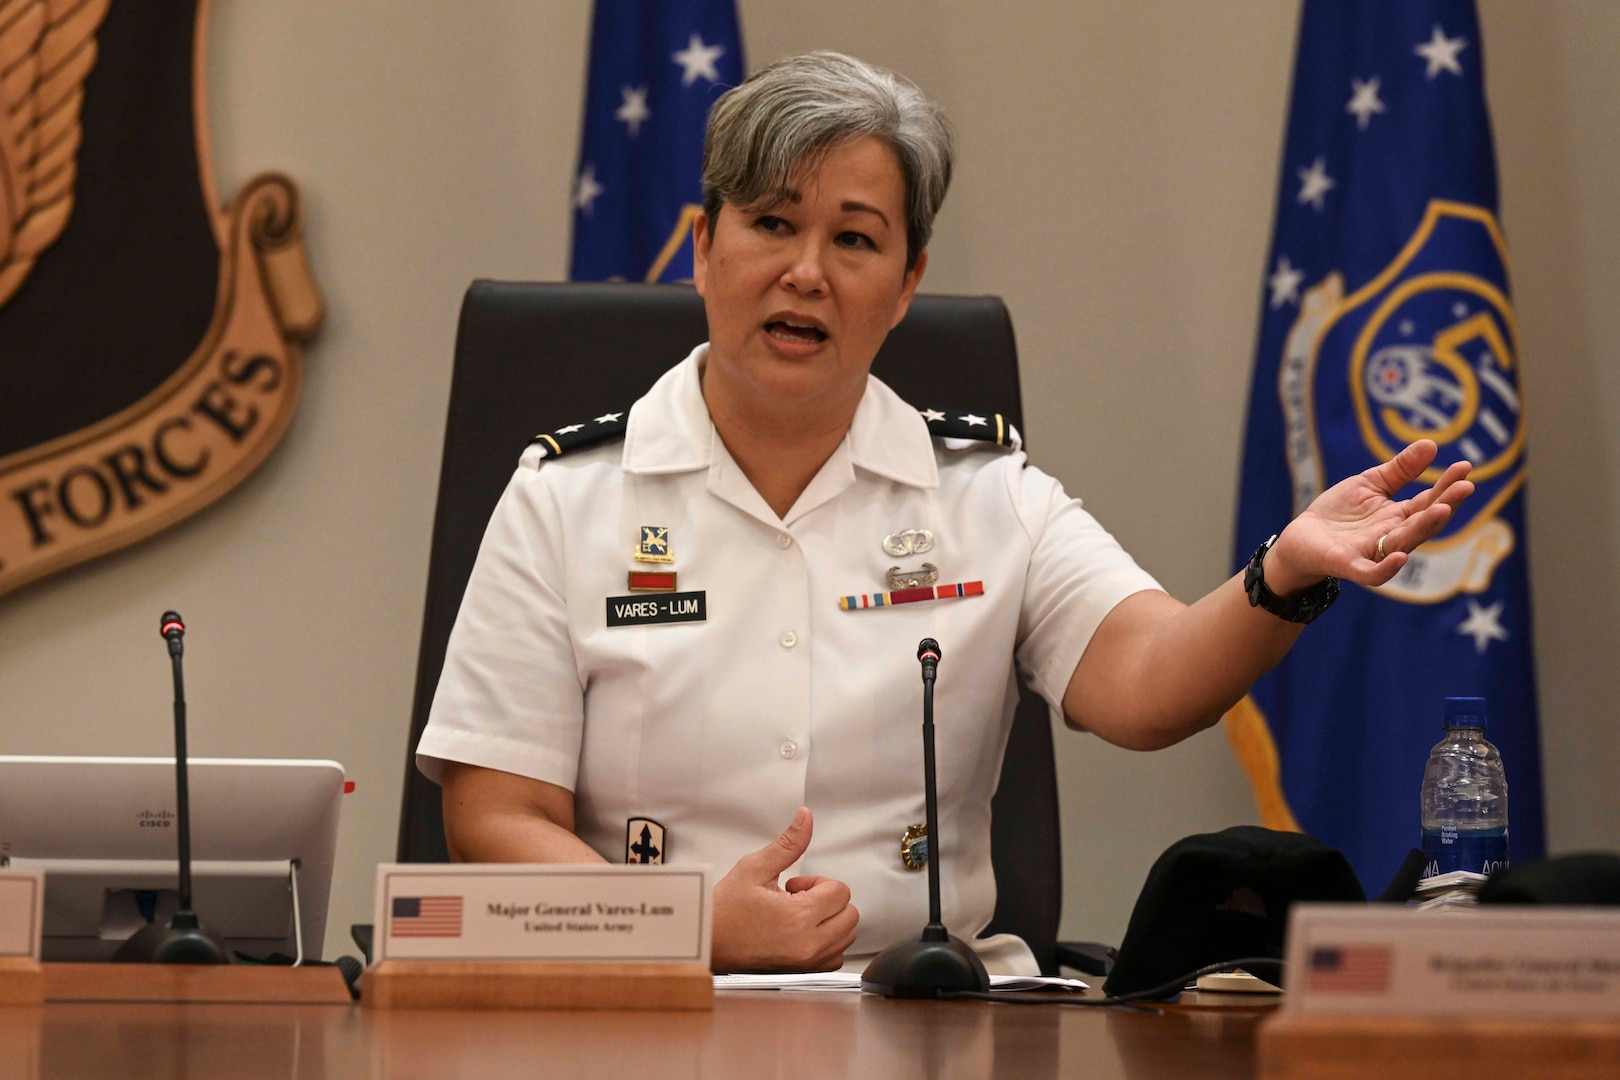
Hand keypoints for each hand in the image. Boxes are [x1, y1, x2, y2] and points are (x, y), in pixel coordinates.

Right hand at [710, 807, 859, 972]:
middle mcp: (808, 944)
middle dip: (828, 900)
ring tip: (798, 914)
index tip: (795, 886)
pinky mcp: (802, 972)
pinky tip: (802, 931)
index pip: (840, 891)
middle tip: (797, 898)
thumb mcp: (755, 867)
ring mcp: (806, 962)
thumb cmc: (724, 909)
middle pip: (849, 914)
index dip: (818, 882)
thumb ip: (789, 843)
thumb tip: (805, 817)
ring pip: (846, 937)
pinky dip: (827, 942)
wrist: (706, 940)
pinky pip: (835, 957)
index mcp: (799, 917)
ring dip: (830, 921)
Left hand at [1265, 439, 1473, 592]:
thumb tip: (1431, 445)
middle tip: (1465, 487)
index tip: (1465, 467)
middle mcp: (1391, 536)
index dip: (1447, 486)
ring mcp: (1371, 552)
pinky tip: (1401, 557)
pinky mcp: (1348, 565)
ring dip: (1424, 528)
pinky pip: (1372, 572)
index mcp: (1398, 516)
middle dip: (1445, 505)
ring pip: (1404, 544)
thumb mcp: (1370, 484)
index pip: (1429, 501)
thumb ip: (1400, 469)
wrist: (1300, 538)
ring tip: (1442, 509)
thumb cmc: (1339, 513)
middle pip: (1423, 523)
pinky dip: (1386, 569)